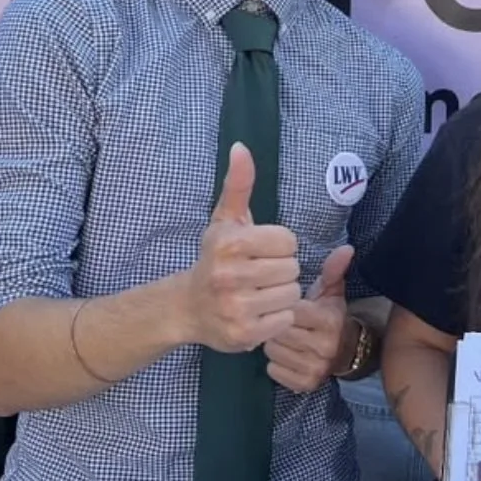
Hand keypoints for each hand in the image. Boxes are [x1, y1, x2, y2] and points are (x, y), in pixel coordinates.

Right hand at [183, 144, 302, 352]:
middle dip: (282, 270)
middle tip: (261, 274)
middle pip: (292, 268)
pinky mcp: (243, 334)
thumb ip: (238, 184)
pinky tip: (260, 311)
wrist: (187, 307)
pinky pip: (285, 319)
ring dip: (282, 293)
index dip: (280, 245)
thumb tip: (241, 147)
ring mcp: (235, 307)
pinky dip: (278, 317)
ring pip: (292, 294)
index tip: (261, 251)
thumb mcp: (225, 219)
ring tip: (261, 291)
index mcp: (228, 243)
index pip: (288, 241)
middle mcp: (228, 275)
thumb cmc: (214, 258)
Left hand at [264, 245, 353, 392]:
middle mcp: (324, 347)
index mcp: (329, 321)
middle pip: (279, 332)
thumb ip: (333, 270)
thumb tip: (346, 248)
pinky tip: (287, 355)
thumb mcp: (332, 292)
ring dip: (275, 345)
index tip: (291, 307)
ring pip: (273, 352)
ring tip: (287, 339)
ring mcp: (315, 368)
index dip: (286, 308)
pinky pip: (274, 371)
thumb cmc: (332, 317)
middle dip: (278, 326)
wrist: (348, 352)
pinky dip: (276, 363)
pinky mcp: (305, 384)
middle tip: (287, 324)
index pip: (291, 311)